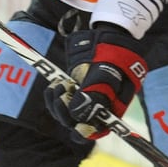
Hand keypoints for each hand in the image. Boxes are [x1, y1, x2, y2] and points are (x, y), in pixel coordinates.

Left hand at [46, 24, 147, 139]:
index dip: (85, 132)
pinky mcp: (72, 90)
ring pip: (64, 113)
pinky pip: (58, 100)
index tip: (75, 126)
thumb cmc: (114, 54)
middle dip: (65, 112)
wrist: (108, 35)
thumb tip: (78, 114)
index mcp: (112, 108)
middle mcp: (97, 107)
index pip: (97, 130)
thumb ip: (94, 92)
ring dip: (57, 102)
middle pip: (76, 123)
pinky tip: (55, 83)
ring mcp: (83, 98)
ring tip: (60, 84)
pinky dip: (53, 94)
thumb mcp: (106, 71)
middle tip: (64, 91)